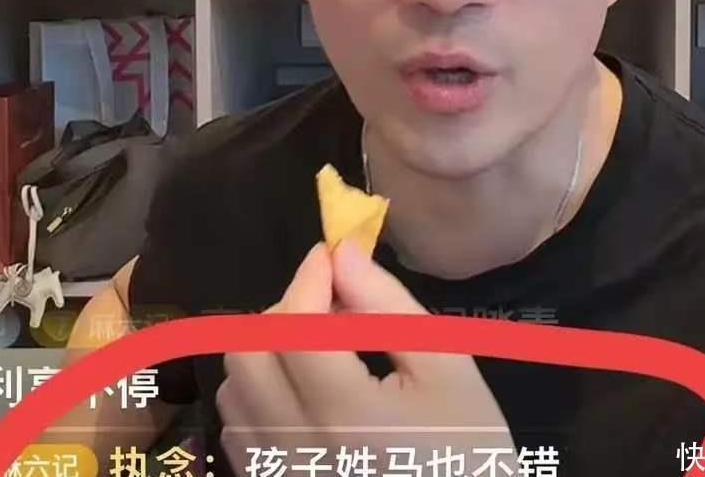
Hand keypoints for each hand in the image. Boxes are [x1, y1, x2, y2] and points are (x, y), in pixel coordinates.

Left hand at [217, 241, 514, 472]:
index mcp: (348, 416)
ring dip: (269, 355)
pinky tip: (307, 396)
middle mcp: (296, 451)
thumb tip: (341, 254)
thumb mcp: (446, 366)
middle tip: (331, 309)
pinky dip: (260, 398)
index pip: (295, 327)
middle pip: (248, 355)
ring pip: (234, 391)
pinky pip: (237, 433)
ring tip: (321, 353)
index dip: (308, 279)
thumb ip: (387, 306)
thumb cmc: (470, 449)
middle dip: (285, 313)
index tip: (332, 257)